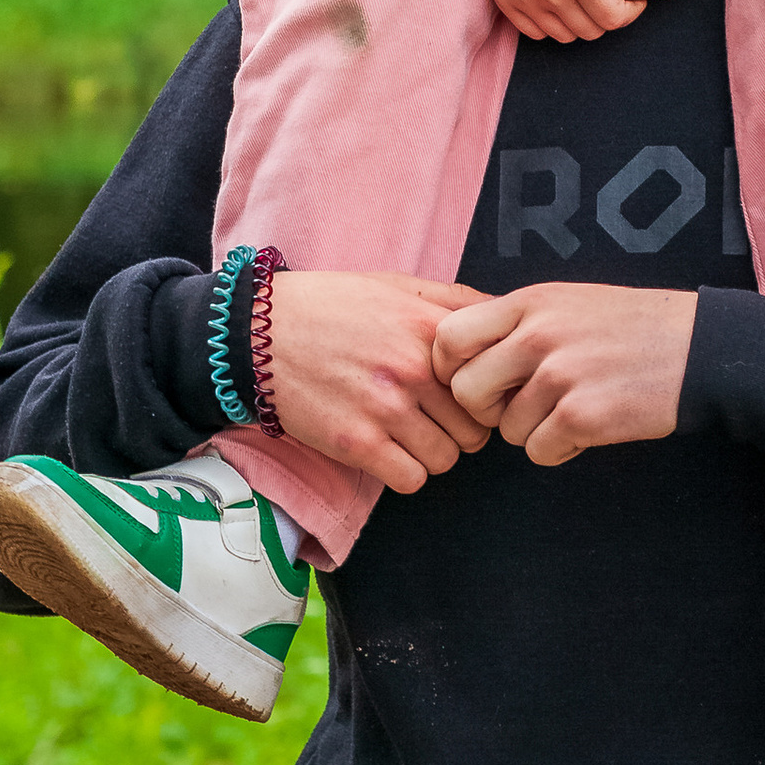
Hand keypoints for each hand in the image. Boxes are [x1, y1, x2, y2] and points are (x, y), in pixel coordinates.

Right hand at [269, 270, 494, 492]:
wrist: (259, 332)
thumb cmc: (331, 306)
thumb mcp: (397, 285)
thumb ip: (454, 299)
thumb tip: (505, 311)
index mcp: (431, 329)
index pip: (494, 380)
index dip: (485, 393)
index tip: (468, 396)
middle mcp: (414, 370)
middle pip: (476, 429)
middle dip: (461, 429)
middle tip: (436, 420)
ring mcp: (385, 409)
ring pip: (446, 459)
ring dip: (432, 453)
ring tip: (409, 434)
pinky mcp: (356, 443)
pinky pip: (410, 479)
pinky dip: (404, 472)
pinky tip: (388, 451)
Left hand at [431, 283, 696, 466]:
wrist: (701, 348)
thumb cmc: (633, 327)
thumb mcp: (567, 302)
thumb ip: (517, 322)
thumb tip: (463, 357)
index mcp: (530, 302)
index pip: (448, 337)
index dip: (450, 369)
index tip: (476, 382)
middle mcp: (538, 334)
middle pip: (467, 392)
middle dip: (489, 410)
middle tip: (521, 406)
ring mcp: (560, 375)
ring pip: (506, 430)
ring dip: (533, 431)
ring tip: (571, 408)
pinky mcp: (583, 415)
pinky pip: (538, 452)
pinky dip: (560, 448)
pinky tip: (590, 426)